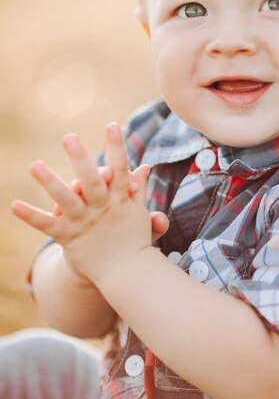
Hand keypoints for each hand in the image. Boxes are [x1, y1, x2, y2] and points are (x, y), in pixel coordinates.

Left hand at [12, 123, 162, 283]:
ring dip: (50, 182)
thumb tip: (145, 165)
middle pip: (91, 180)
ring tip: (34, 165)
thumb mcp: (137, 211)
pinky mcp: (69, 237)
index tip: (112, 124)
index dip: (116, 146)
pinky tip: (13, 204)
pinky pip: (48, 225)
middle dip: (81, 158)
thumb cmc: (132, 238)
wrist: (126, 273)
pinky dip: (31, 216)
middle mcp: (102, 209)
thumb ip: (138, 187)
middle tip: (69, 137)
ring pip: (67, 199)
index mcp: (120, 199)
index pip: (120, 168)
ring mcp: (85, 223)